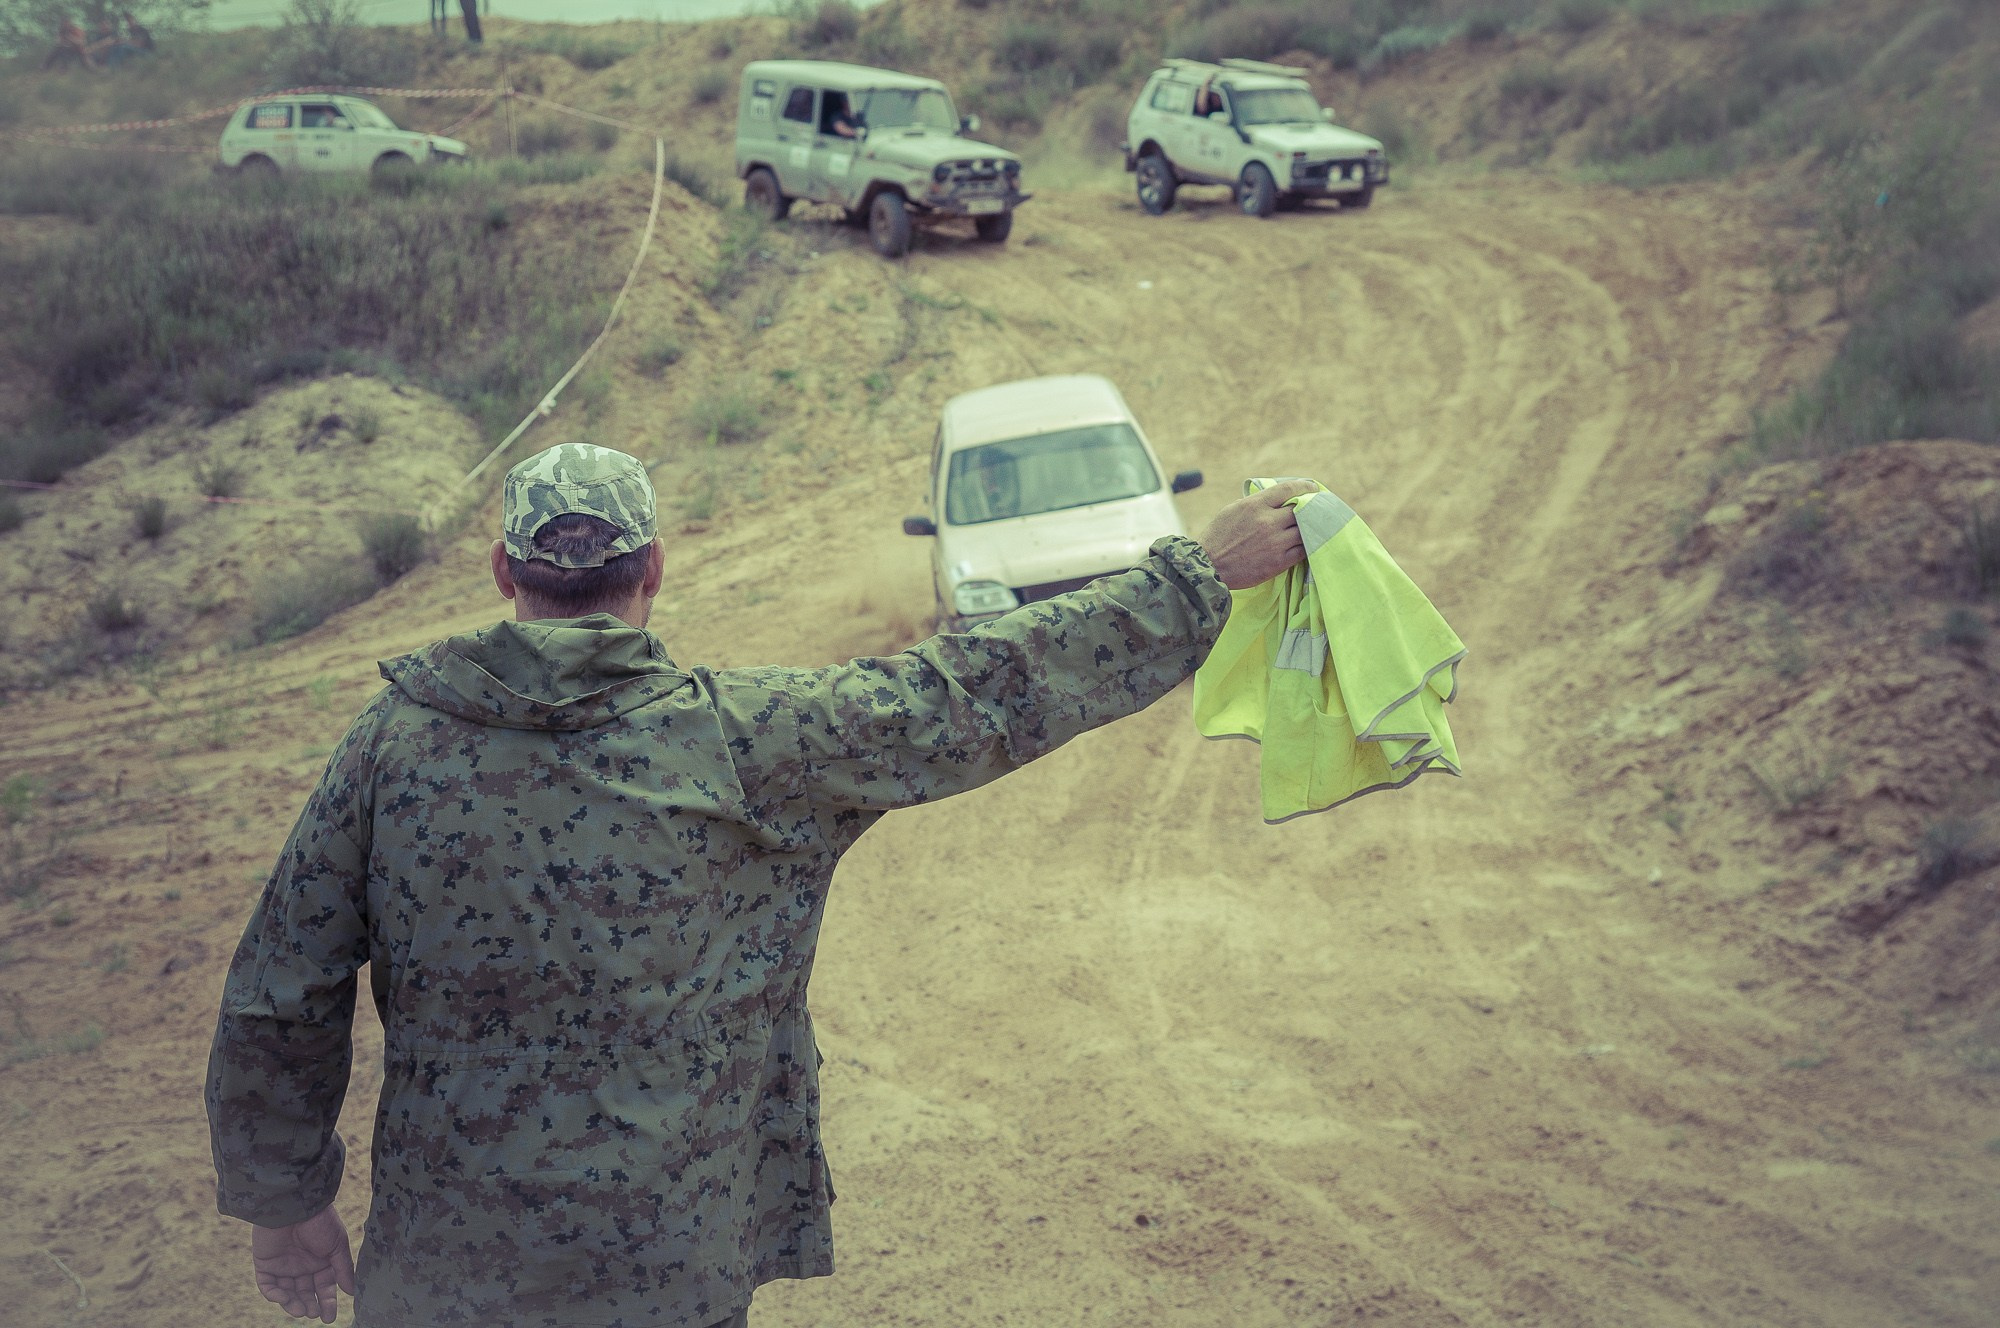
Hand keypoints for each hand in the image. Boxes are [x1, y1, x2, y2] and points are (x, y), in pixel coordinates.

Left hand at [250, 1204, 355, 1322]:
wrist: (295, 1205)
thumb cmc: (320, 1222)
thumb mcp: (337, 1245)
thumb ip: (343, 1269)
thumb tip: (351, 1292)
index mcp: (321, 1261)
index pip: (324, 1287)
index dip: (327, 1302)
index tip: (329, 1317)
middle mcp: (302, 1265)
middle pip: (305, 1293)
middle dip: (310, 1305)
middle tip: (314, 1314)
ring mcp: (283, 1266)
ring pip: (287, 1293)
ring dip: (293, 1304)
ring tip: (301, 1310)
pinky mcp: (265, 1264)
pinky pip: (267, 1286)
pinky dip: (275, 1294)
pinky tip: (284, 1298)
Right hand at [1196, 479, 1317, 589]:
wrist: (1208, 566)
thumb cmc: (1218, 536)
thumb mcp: (1233, 509)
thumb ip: (1256, 502)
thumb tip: (1277, 499)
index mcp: (1255, 505)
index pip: (1288, 489)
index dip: (1305, 487)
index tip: (1313, 489)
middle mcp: (1268, 522)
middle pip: (1302, 509)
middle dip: (1312, 508)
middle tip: (1318, 509)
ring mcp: (1275, 543)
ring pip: (1306, 530)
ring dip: (1312, 528)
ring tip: (1315, 527)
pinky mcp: (1279, 562)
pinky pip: (1303, 551)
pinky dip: (1308, 545)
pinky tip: (1308, 543)